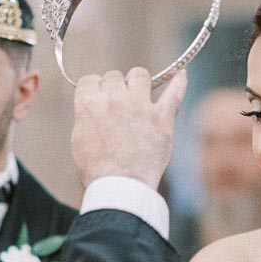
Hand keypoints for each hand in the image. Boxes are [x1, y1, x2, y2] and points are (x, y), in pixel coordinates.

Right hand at [71, 66, 186, 189]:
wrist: (121, 188)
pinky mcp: (162, 118)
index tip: (100, 98)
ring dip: (138, 82)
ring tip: (139, 95)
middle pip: (114, 76)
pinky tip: (180, 73)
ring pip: (140, 75)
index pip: (90, 80)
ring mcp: (140, 106)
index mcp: (89, 105)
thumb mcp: (79, 140)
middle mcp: (114, 99)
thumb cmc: (98, 172)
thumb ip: (87, 117)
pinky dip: (178, 81)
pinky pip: (174, 92)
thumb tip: (94, 106)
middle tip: (119, 106)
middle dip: (116, 88)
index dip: (95, 89)